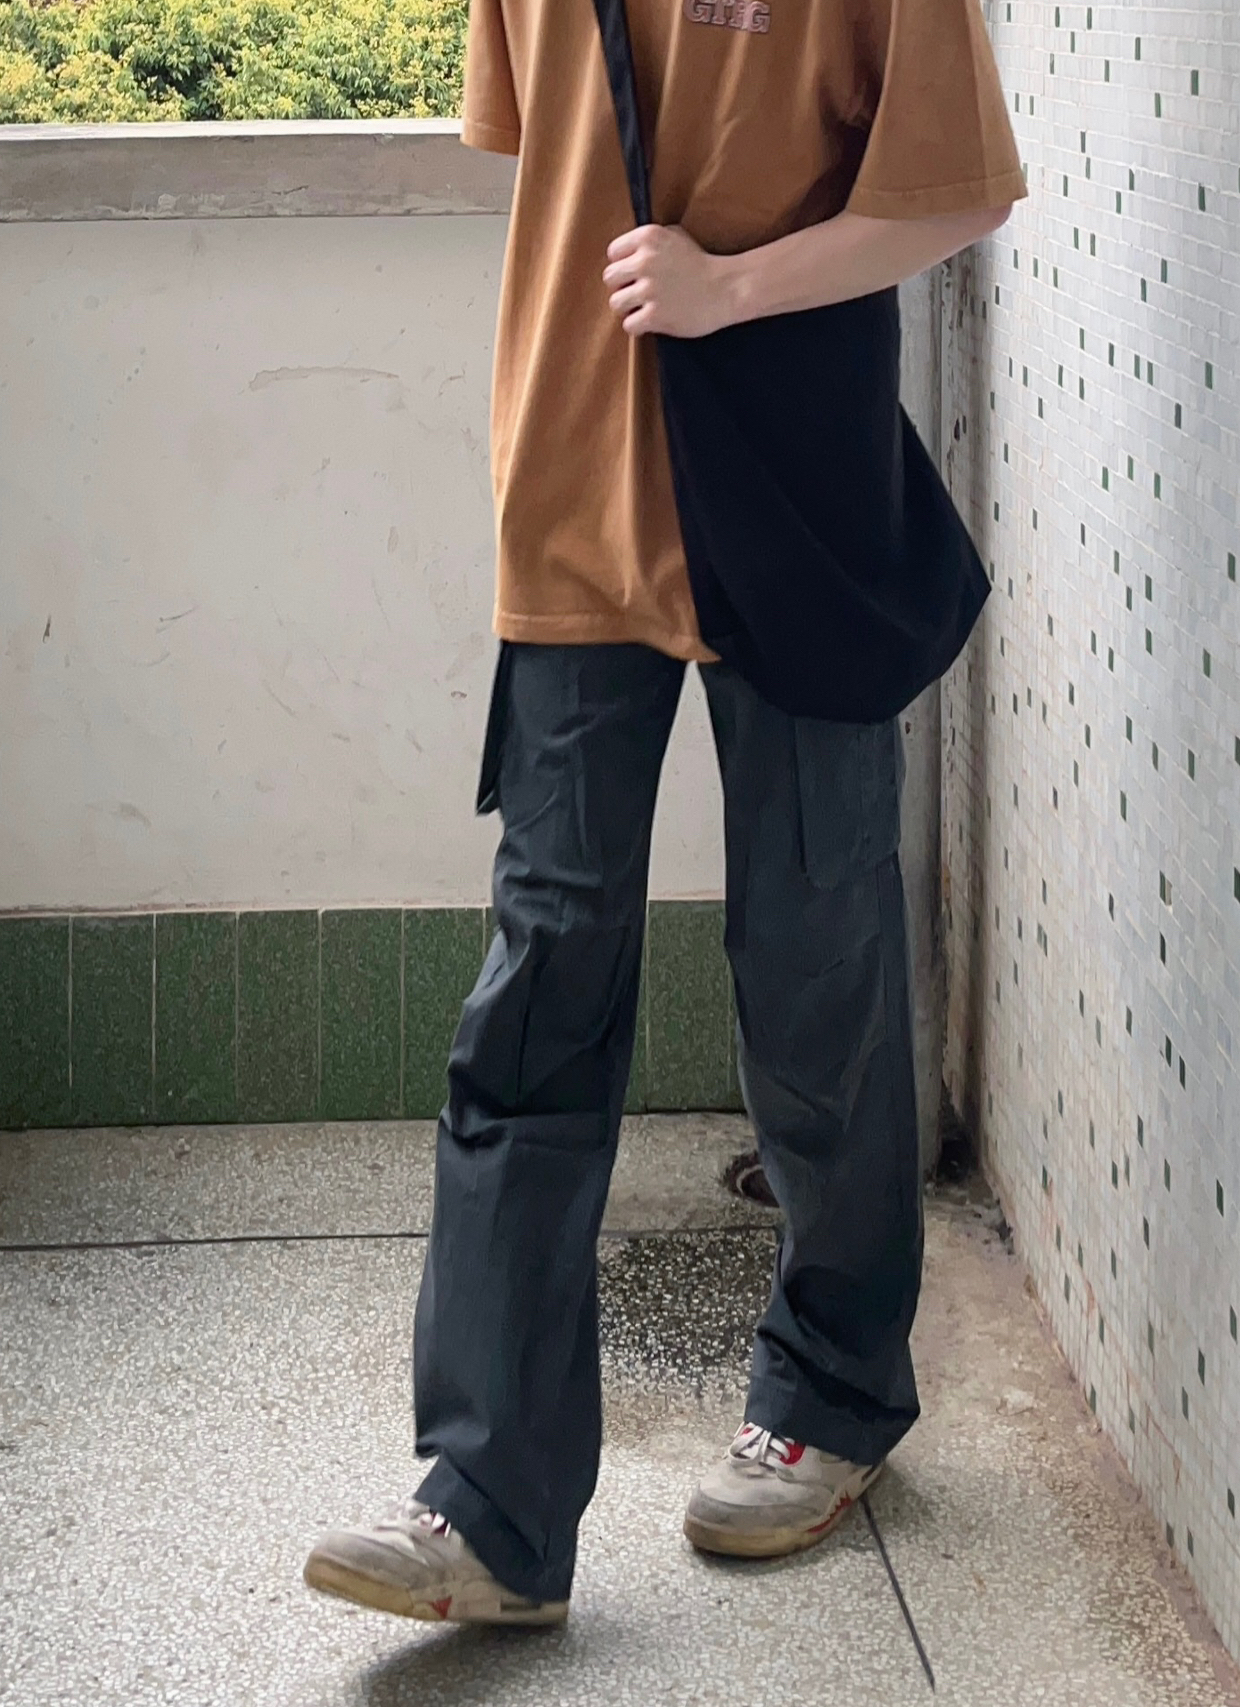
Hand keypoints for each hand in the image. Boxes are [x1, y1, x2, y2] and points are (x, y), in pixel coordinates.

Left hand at [603, 224, 735, 338]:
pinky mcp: (655, 315)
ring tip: (643, 308)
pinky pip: (629, 325)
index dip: (623, 264)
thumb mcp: (676, 236)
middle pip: (609, 278)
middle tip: (638, 293)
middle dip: (622, 286)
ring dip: (628, 308)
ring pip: (615, 303)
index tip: (636, 273)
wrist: (726, 288)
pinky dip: (637, 326)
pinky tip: (650, 322)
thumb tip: (626, 252)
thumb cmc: (700, 262)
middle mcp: (645, 261)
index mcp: (648, 238)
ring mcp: (649, 290)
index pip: (613, 252)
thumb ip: (649, 241)